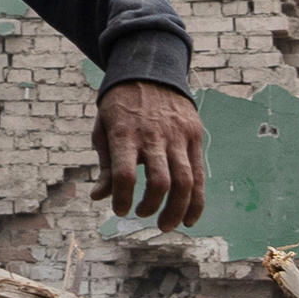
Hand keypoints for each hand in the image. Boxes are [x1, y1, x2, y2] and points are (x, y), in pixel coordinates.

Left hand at [99, 80, 207, 227]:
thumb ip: (106, 165)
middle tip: (141, 216)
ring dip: (177, 210)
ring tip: (166, 225)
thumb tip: (99, 197)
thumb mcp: (103, 130)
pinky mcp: (195, 137)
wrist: (150, 72)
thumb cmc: (120, 107)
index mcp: (125, 134)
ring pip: (185, 181)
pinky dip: (197, 200)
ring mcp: (178, 136)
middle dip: (152, 207)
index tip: (120, 211)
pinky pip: (200, 174)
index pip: (125, 174)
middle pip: (160, 181)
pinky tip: (189, 218)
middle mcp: (154, 136)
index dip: (122, 198)